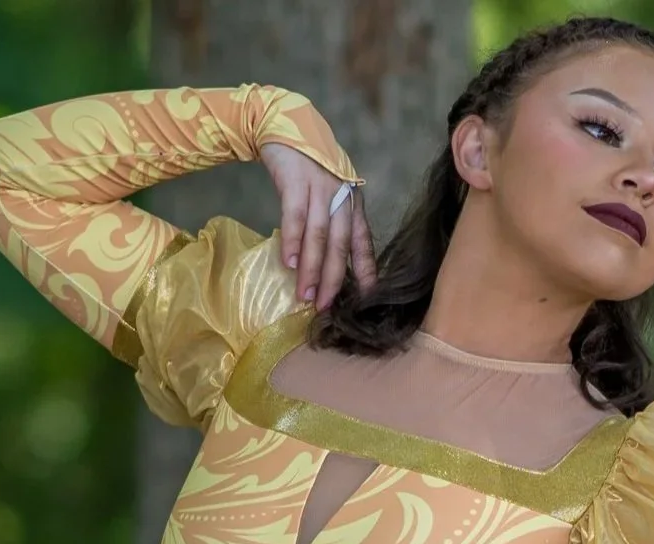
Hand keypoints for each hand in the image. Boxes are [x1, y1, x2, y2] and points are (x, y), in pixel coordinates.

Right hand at [257, 139, 376, 310]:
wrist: (286, 125)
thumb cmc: (307, 167)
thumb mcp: (328, 192)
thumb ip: (332, 221)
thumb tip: (328, 261)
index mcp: (352, 202)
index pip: (363, 241)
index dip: (367, 271)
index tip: (368, 298)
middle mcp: (341, 196)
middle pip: (341, 244)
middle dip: (334, 279)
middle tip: (325, 307)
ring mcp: (320, 188)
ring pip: (319, 235)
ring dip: (311, 268)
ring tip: (304, 295)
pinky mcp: (296, 180)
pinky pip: (295, 216)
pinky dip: (291, 241)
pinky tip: (287, 262)